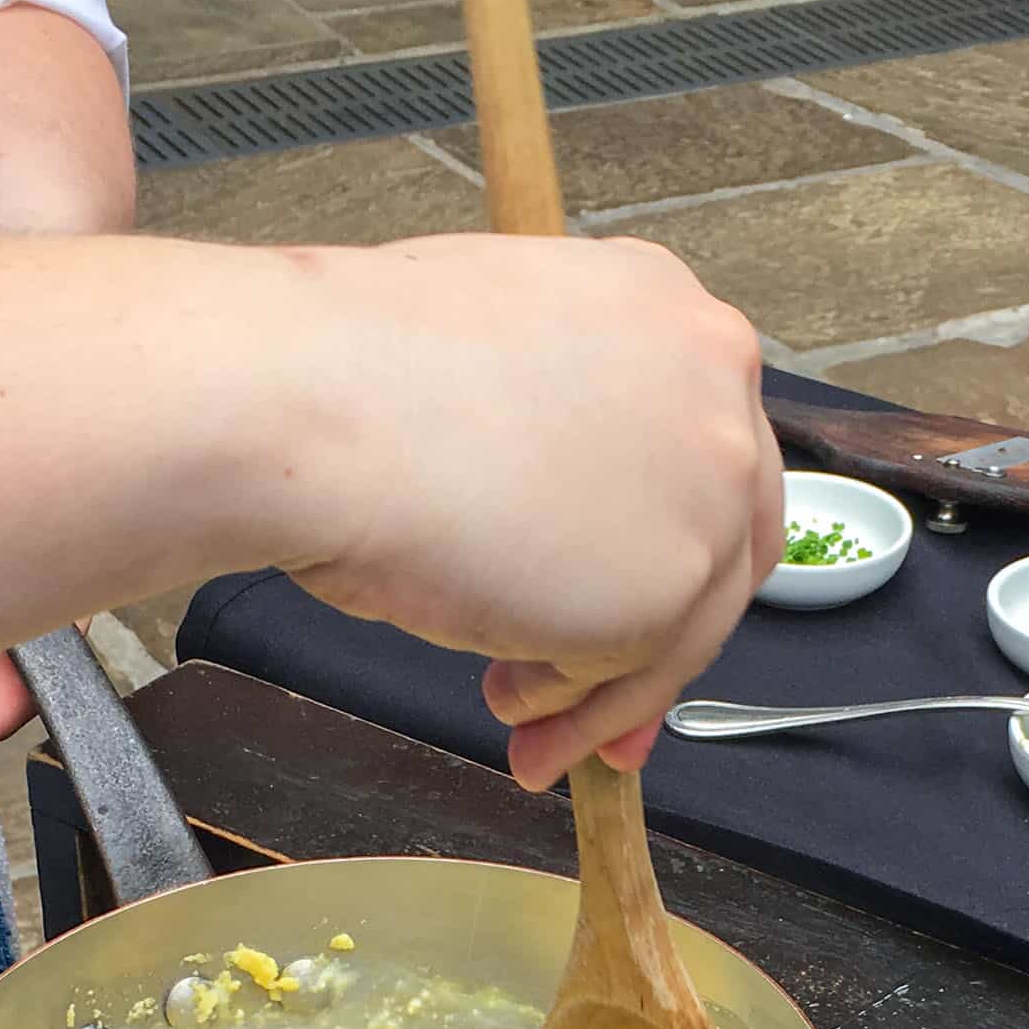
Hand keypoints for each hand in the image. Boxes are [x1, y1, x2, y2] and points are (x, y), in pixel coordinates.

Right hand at [282, 235, 782, 791]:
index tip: (618, 605)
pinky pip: (624, 672)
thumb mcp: (503, 369)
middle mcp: (716, 387)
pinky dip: (567, 702)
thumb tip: (571, 534)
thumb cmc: (357, 378)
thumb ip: (573, 437)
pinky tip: (503, 696)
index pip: (706, 456)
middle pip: (719, 552)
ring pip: (677, 628)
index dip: (664, 549)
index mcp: (668, 310)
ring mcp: (707, 489)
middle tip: (592, 709)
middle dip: (650, 648)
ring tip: (515, 718)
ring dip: (594, 691)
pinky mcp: (673, 584)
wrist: (308, 405)